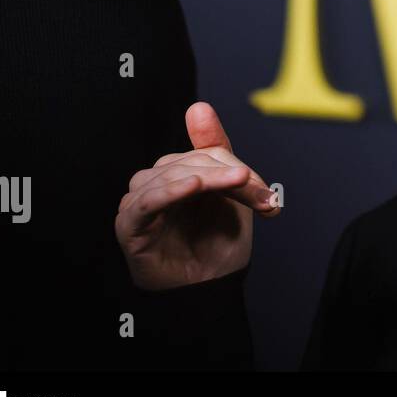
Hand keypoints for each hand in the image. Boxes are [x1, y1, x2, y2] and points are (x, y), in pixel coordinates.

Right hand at [114, 102, 279, 289]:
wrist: (210, 290)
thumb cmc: (218, 245)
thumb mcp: (231, 195)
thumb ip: (218, 152)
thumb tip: (198, 106)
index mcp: (181, 172)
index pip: (208, 153)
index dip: (238, 168)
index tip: (266, 192)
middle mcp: (157, 183)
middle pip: (191, 161)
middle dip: (231, 177)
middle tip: (263, 198)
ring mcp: (141, 203)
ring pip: (171, 174)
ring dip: (210, 181)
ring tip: (241, 193)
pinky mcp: (129, 225)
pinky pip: (145, 201)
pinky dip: (170, 190)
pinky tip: (192, 186)